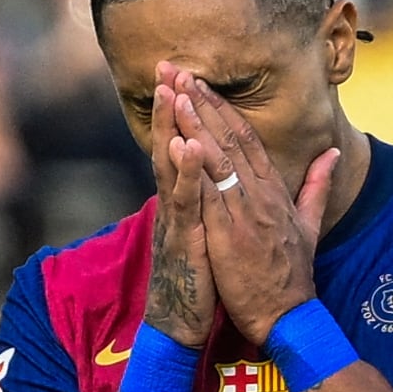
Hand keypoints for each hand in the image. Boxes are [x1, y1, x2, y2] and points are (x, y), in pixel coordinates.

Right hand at [144, 62, 216, 347]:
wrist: (183, 326)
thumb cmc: (202, 281)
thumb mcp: (215, 234)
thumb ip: (222, 203)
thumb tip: (226, 184)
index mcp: (190, 199)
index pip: (188, 144)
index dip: (189, 110)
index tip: (187, 74)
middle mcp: (177, 204)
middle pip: (172, 144)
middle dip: (170, 104)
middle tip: (166, 65)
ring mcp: (176, 220)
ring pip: (171, 167)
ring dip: (168, 128)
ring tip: (167, 92)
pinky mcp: (182, 241)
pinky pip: (184, 203)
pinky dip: (185, 174)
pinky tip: (186, 147)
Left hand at [170, 76, 338, 346]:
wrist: (288, 315)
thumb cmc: (292, 275)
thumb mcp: (310, 225)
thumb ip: (318, 185)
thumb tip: (334, 153)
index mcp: (274, 190)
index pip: (247, 138)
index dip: (223, 108)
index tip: (202, 83)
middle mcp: (260, 193)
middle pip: (229, 136)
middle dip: (202, 101)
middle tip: (178, 70)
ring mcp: (245, 210)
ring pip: (217, 156)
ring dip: (193, 122)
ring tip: (173, 91)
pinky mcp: (230, 232)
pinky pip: (210, 192)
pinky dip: (195, 166)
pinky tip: (179, 141)